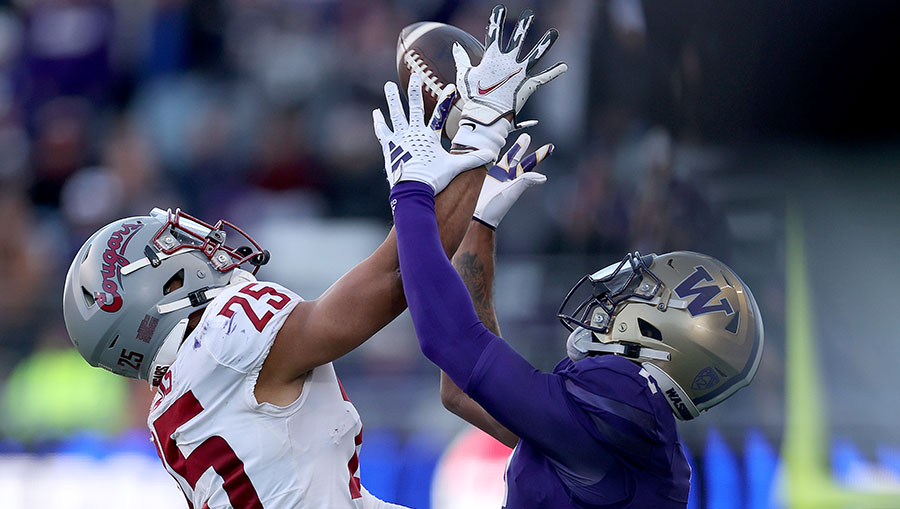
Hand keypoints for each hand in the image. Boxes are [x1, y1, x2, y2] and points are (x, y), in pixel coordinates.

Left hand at [373, 75, 493, 193]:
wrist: (412, 189)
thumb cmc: (433, 178)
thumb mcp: (453, 167)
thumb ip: (471, 159)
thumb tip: (490, 154)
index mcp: (429, 136)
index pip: (440, 114)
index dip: (445, 100)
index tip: (450, 86)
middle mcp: (413, 133)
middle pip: (415, 108)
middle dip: (416, 90)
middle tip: (415, 76)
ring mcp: (400, 138)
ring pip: (396, 114)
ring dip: (393, 99)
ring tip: (389, 85)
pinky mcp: (389, 146)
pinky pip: (383, 131)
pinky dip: (380, 122)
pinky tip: (377, 113)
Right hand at [454, 5, 566, 128]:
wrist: (487, 115)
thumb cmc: (473, 97)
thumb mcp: (463, 76)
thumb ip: (461, 60)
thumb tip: (455, 46)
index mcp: (492, 58)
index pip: (494, 33)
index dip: (496, 20)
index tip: (499, 9)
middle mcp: (509, 62)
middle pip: (518, 38)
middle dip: (524, 25)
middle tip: (529, 15)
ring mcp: (520, 73)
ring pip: (536, 54)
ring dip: (545, 43)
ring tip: (554, 33)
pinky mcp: (529, 85)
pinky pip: (544, 78)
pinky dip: (554, 72)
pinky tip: (565, 66)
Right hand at [473, 133, 552, 228]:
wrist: (479, 214)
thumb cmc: (497, 206)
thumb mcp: (512, 192)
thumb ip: (525, 182)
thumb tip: (543, 177)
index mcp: (518, 179)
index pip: (530, 163)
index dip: (540, 154)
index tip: (550, 147)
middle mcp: (509, 176)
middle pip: (519, 158)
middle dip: (523, 146)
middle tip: (527, 136)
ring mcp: (498, 176)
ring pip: (507, 158)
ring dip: (514, 148)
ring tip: (521, 138)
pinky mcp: (487, 177)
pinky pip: (493, 162)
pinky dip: (495, 154)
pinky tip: (495, 148)